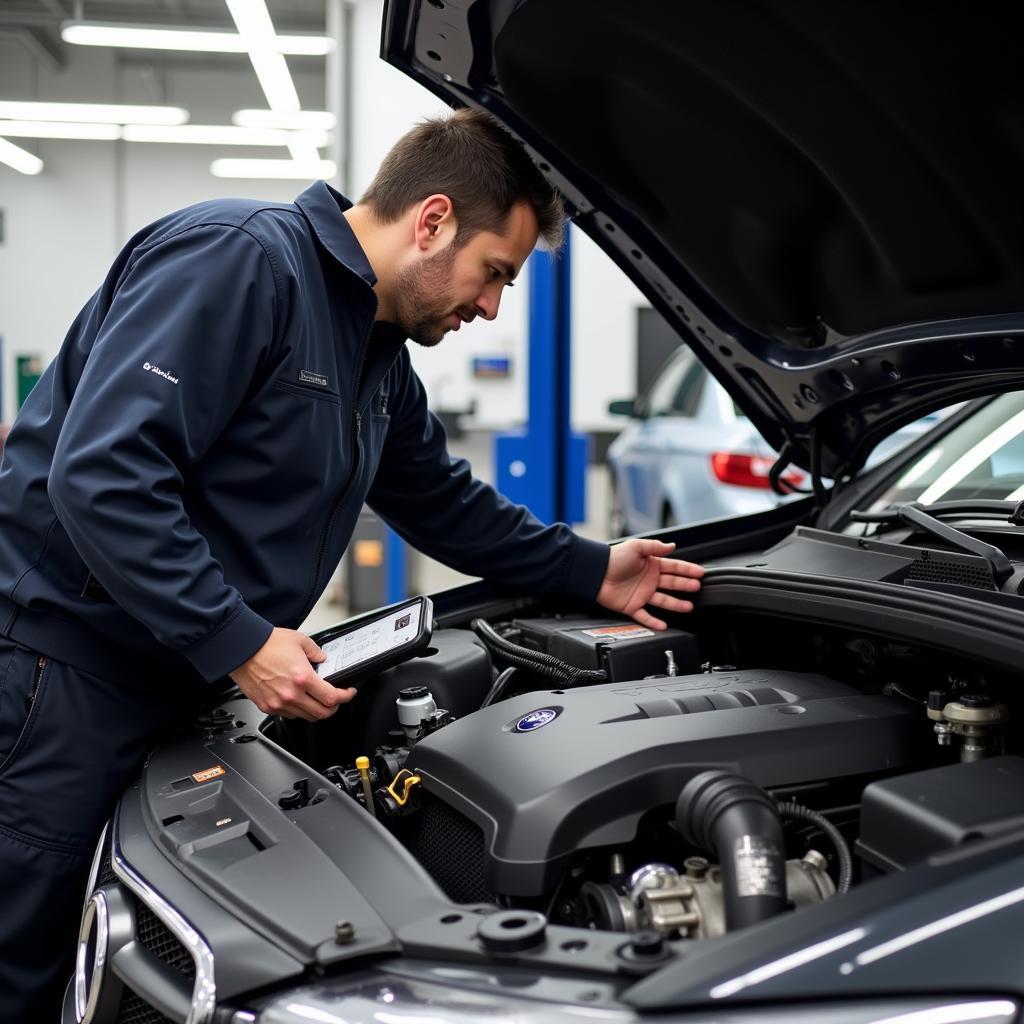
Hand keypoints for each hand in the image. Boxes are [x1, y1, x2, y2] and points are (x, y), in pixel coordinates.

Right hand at [229, 627, 356, 720]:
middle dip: (333, 708)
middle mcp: (291, 694)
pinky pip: (289, 715)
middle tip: (336, 700)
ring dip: (315, 710)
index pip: (331, 698)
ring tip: (317, 700)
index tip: (348, 693)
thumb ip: (316, 652)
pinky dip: (298, 710)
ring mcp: (278, 703)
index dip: (345, 697)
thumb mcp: (300, 641)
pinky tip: (298, 699)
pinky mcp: (267, 707)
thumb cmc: (267, 644)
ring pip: (305, 717)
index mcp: (303, 678)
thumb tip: (323, 660)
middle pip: (321, 714)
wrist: (242, 650)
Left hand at [596, 539, 703, 629]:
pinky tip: (664, 625)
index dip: (687, 570)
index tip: (700, 573)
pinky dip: (654, 621)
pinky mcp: (632, 606)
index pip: (674, 567)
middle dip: (686, 585)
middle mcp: (648, 580)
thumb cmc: (613, 557)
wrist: (595, 572)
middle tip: (697, 587)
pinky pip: (645, 616)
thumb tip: (672, 546)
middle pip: (672, 584)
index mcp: (651, 565)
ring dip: (676, 604)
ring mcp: (642, 594)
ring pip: (663, 601)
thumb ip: (655, 547)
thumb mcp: (636, 546)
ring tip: (689, 606)